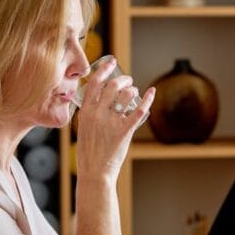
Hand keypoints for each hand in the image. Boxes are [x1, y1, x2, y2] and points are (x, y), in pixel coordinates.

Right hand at [75, 57, 154, 183]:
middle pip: (113, 86)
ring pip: (126, 96)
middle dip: (123, 80)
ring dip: (133, 90)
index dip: (104, 69)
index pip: (94, 83)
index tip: (112, 62)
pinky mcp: (124, 131)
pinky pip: (138, 110)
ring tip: (135, 92)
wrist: (94, 171)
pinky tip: (151, 93)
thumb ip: (90, 114)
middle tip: (128, 81)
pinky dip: (147, 99)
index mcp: (85, 111)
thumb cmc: (88, 152)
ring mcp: (111, 122)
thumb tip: (99, 100)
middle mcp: (97, 114)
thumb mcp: (83, 128)